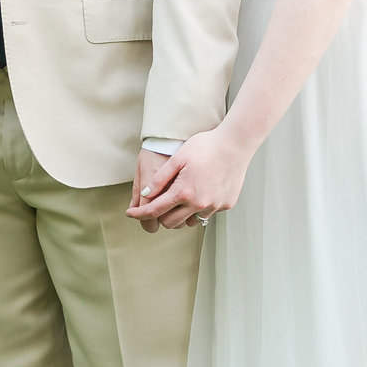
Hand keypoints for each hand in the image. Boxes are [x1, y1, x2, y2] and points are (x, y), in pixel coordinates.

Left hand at [126, 127, 250, 228]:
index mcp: (183, 192)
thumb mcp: (178, 158)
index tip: (130, 214)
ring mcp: (214, 206)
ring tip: (181, 198)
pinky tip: (201, 192)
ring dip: (181, 214)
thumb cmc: (206, 146)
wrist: (236, 144)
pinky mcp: (226, 204)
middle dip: (160, 215)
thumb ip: (160, 178)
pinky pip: (207, 213)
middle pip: (170, 223)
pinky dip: (199, 208)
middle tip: (158, 203)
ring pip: (190, 221)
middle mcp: (199, 204)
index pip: (155, 211)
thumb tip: (146, 194)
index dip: (139, 213)